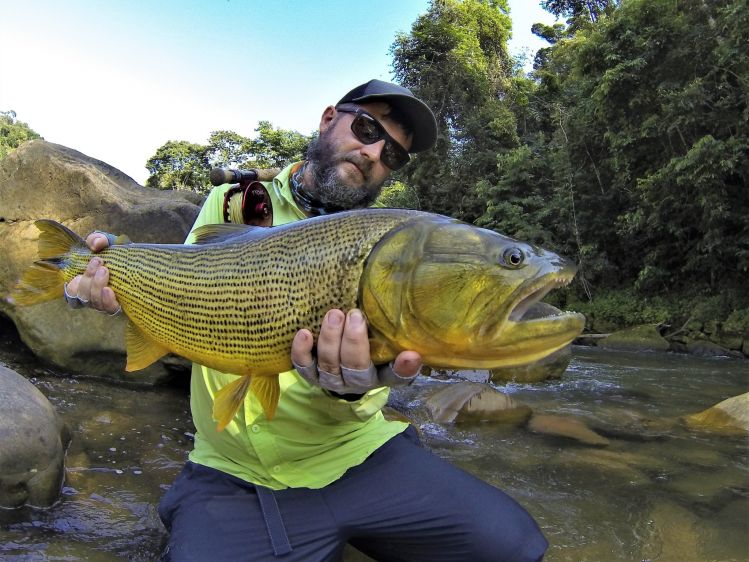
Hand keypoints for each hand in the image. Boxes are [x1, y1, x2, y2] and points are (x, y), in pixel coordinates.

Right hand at [64, 232, 120, 314]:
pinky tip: (110, 290)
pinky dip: (107, 300)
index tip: (84, 268)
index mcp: (84, 283)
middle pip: (83, 295)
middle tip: (100, 264)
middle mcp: (92, 296)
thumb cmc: (117, 254)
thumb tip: (96, 244)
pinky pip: (108, 309)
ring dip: (96, 286)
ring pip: (94, 301)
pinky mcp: (117, 307)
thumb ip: (98, 239)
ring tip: (105, 271)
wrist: (139, 264)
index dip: (73, 285)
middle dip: (89, 279)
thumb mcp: (106, 243)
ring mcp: (104, 303)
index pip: (72, 291)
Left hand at [291, 308, 420, 394]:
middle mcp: (358, 381)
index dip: (403, 368)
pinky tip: (304, 333)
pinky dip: (302, 351)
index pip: (396, 375)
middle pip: (355, 367)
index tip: (411, 355)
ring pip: (329, 364)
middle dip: (354, 342)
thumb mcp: (384, 343)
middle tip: (355, 315)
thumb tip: (404, 312)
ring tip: (334, 315)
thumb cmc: (370, 349)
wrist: (343, 370)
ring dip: (330, 339)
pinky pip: (304, 366)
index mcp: (382, 375)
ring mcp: (333, 380)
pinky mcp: (312, 376)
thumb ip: (392, 333)